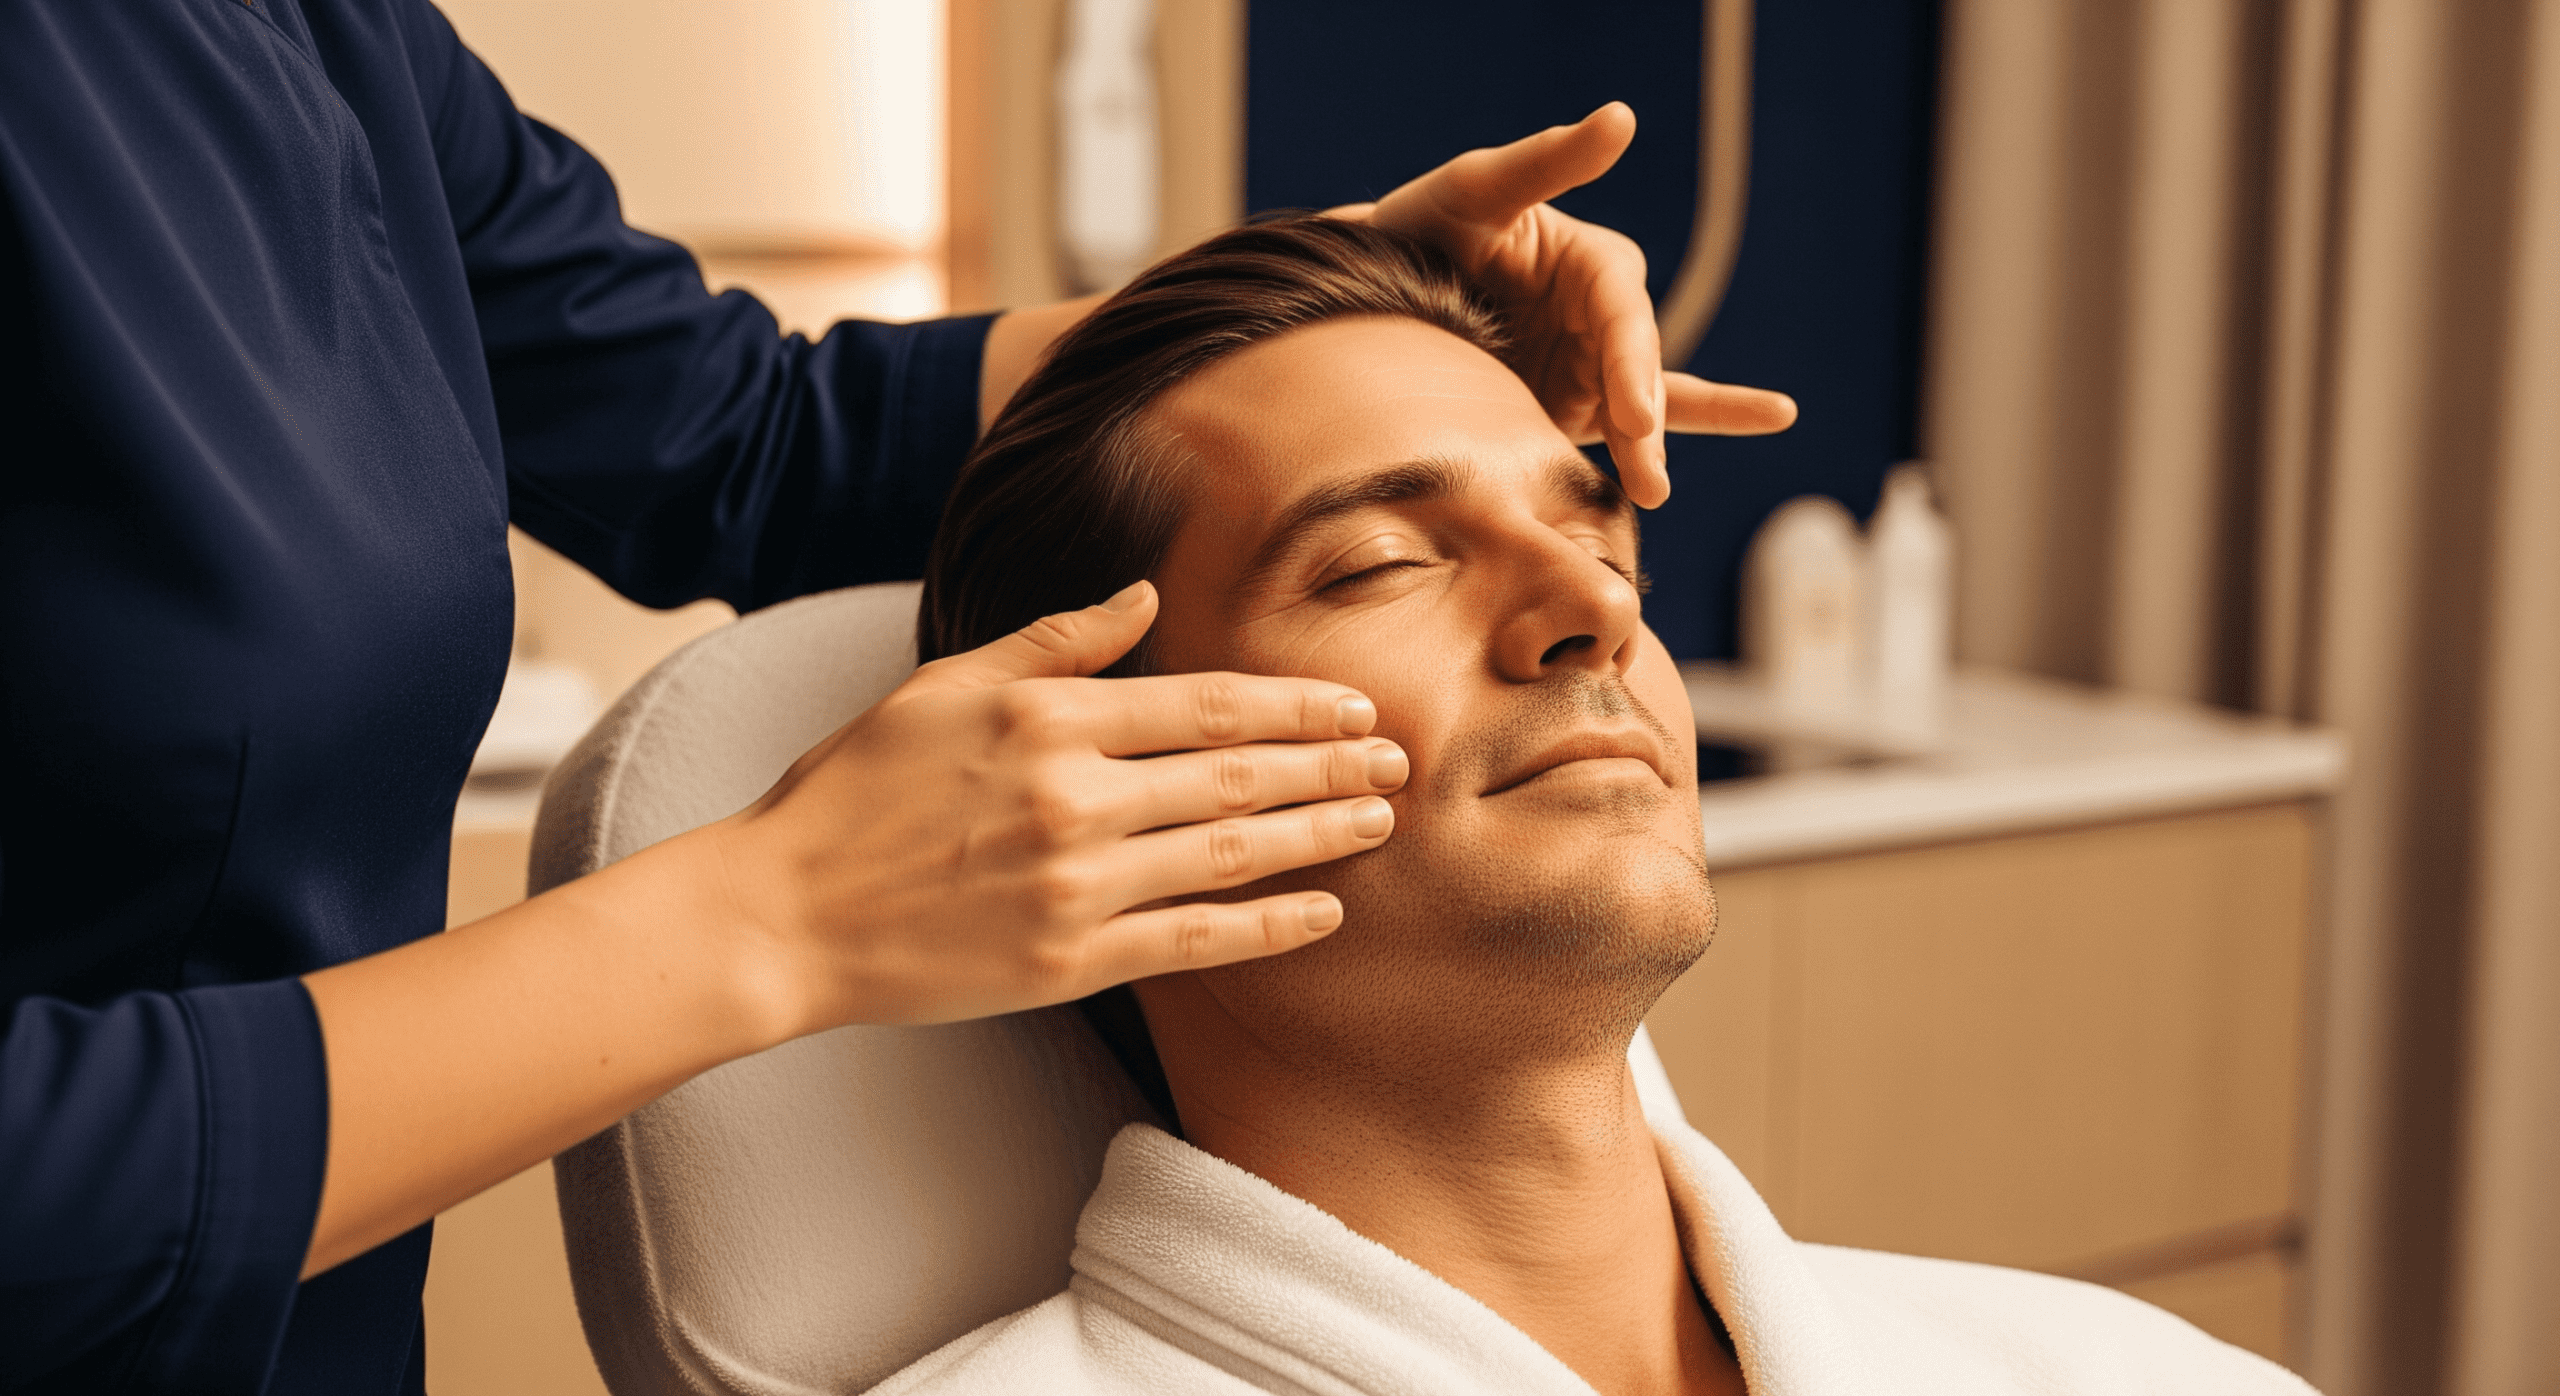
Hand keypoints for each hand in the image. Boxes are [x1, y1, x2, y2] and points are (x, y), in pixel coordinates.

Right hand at [707, 580, 1403, 1029]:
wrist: (785, 911)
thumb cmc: (856, 788)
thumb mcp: (945, 682)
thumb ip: (1055, 640)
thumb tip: (1143, 596)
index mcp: (1048, 717)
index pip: (1210, 705)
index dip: (1297, 704)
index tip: (1356, 706)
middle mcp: (1074, 797)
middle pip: (1239, 777)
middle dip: (1332, 765)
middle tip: (1400, 761)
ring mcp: (1076, 885)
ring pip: (1233, 856)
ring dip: (1320, 835)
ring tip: (1379, 821)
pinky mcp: (1069, 961)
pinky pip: (1194, 941)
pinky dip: (1268, 926)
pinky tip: (1322, 910)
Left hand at [1355, 102, 1797, 507]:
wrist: (1367, 291)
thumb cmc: (1423, 226)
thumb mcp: (1476, 187)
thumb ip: (1547, 161)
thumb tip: (1621, 117)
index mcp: (1591, 263)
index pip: (1624, 314)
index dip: (1631, 364)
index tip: (1634, 414)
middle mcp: (1600, 314)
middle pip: (1637, 370)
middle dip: (1642, 420)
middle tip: (1645, 471)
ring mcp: (1588, 366)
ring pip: (1639, 411)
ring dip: (1651, 449)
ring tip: (1656, 489)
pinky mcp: (1568, 408)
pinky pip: (1631, 431)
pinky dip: (1678, 435)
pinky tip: (1757, 424)